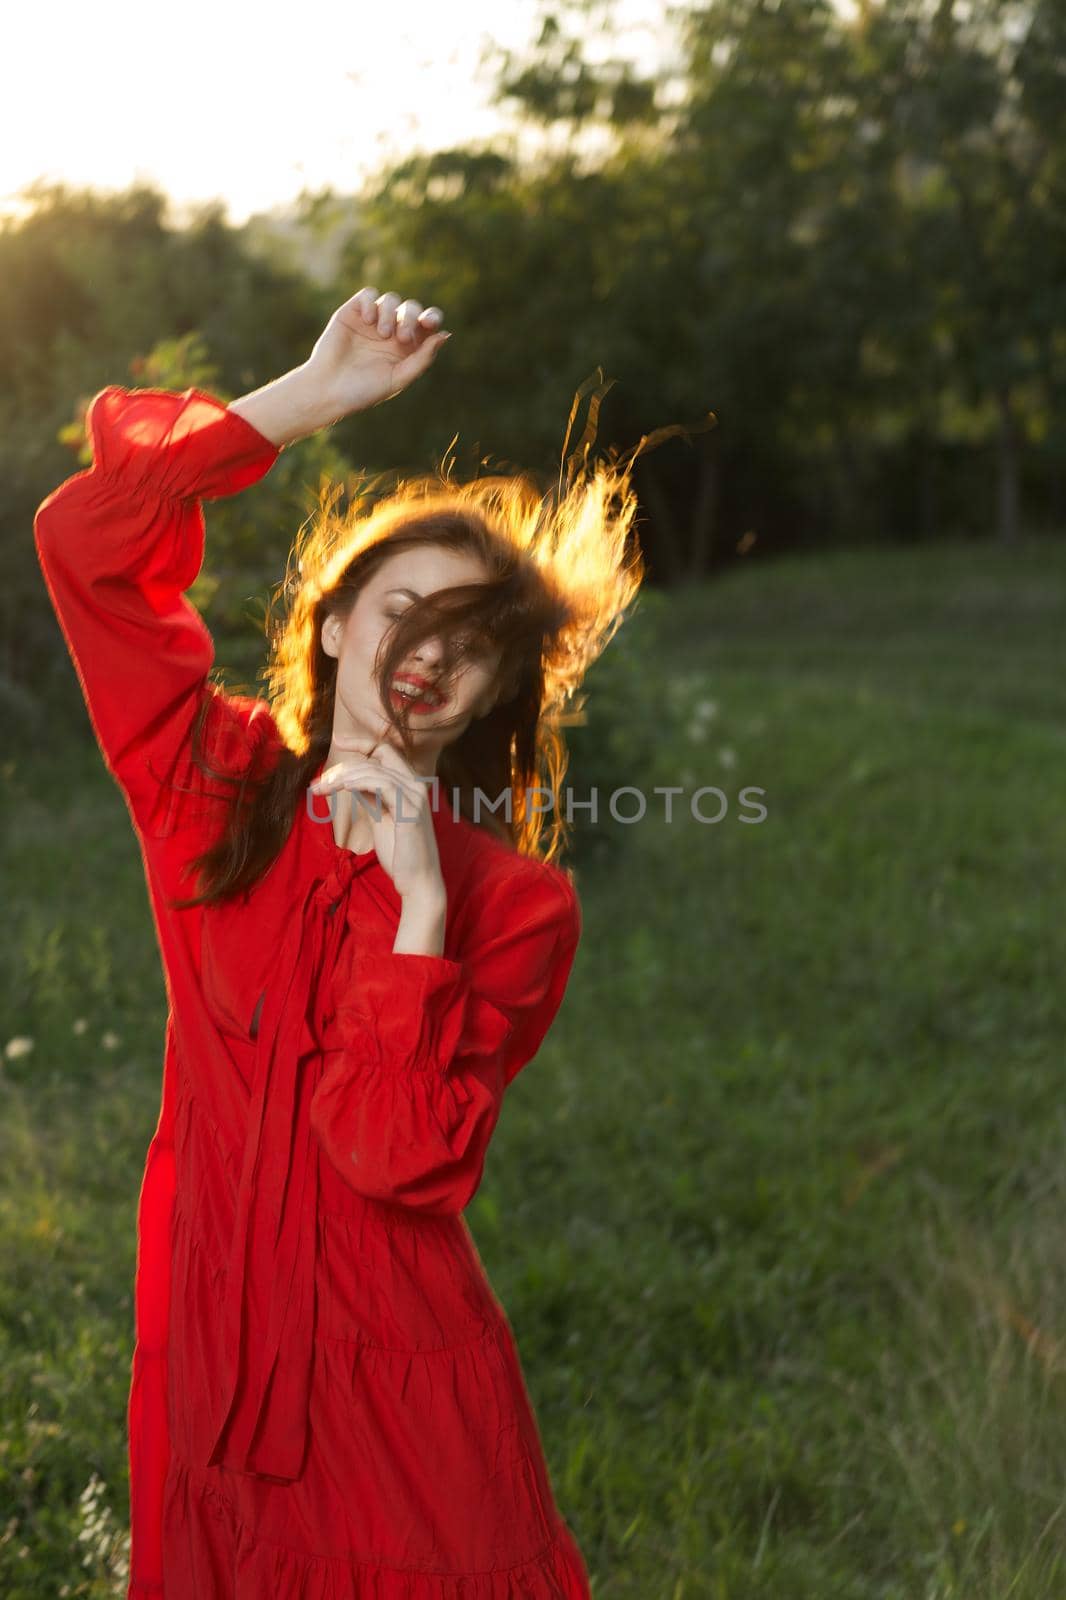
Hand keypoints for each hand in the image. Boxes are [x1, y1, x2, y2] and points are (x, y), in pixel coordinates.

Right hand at [305, 287, 451, 416]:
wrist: (327, 389)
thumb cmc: (363, 390)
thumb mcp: (398, 378)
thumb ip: (422, 358)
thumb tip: (445, 334)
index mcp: (406, 347)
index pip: (426, 324)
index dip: (432, 318)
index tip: (429, 323)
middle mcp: (391, 331)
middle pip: (411, 309)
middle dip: (410, 318)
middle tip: (400, 338)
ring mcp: (371, 321)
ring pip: (391, 300)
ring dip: (391, 313)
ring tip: (382, 333)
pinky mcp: (352, 312)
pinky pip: (369, 295)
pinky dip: (372, 303)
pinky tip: (368, 321)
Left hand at [308, 735, 446, 902]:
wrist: (418, 883)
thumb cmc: (400, 854)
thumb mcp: (381, 819)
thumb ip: (371, 798)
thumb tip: (353, 782)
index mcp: (410, 785)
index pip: (386, 752)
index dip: (362, 743)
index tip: (338, 742)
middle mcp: (416, 785)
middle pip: (380, 755)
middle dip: (346, 762)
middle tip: (320, 781)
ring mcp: (415, 796)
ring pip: (375, 770)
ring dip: (343, 777)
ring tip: (321, 789)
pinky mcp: (410, 810)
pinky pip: (381, 785)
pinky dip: (358, 783)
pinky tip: (340, 788)